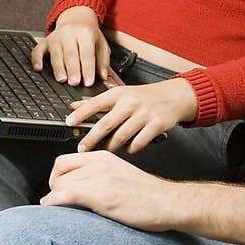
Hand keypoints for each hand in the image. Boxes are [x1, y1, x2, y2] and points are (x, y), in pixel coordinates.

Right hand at [30, 6, 109, 85]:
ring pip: (56, 54)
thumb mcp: (101, 44)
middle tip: (75, 83)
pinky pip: (38, 51)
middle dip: (73, 70)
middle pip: (70, 54)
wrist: (76, 18)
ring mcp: (55, 37)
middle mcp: (69, 34)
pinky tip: (38, 68)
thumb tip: (103, 76)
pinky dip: (37, 60)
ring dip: (58, 68)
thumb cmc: (89, 35)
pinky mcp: (45, 41)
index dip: (87, 68)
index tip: (88, 82)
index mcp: (85, 33)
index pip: (86, 53)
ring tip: (62, 79)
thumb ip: (103, 61)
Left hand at [41, 149, 180, 227]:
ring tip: (57, 210)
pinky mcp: (102, 195)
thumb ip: (100, 177)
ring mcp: (100, 179)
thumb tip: (79, 189)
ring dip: (54, 199)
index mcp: (104, 158)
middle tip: (57, 201)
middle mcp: (99, 164)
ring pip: (60, 185)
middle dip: (53, 188)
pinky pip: (65, 195)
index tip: (58, 189)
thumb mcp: (121, 176)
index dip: (56, 177)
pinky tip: (53, 209)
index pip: (64, 160)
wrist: (169, 202)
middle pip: (59, 172)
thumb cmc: (149, 195)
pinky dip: (54, 203)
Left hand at [68, 77, 197, 153]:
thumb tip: (74, 106)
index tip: (69, 123)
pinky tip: (128, 149)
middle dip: (91, 138)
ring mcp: (144, 114)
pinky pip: (139, 142)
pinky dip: (131, 148)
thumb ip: (97, 101)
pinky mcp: (156, 124)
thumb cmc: (144, 96)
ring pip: (122, 135)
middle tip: (82, 147)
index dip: (81, 114)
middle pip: (106, 123)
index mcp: (119, 94)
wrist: (174, 96)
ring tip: (106, 150)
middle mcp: (130, 103)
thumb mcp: (121, 93)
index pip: (95, 103)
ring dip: (112, 146)